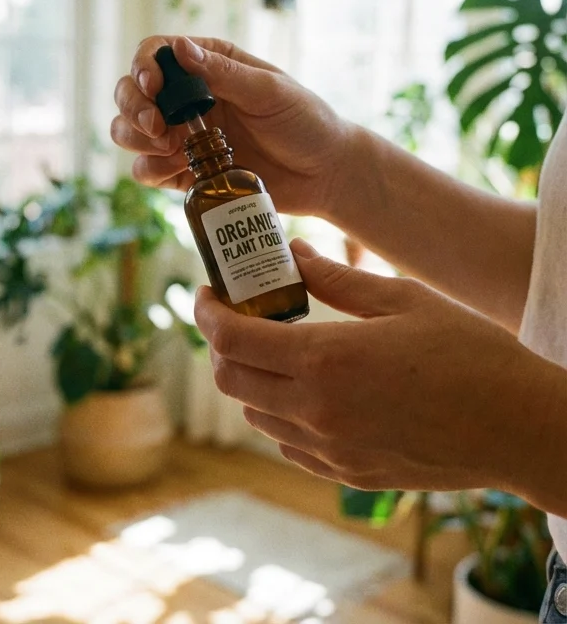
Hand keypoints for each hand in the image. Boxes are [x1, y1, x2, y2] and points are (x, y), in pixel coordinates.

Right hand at [111, 36, 356, 216]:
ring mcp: (181, 136)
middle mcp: (187, 98)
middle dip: (133, 108)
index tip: (153, 86)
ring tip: (171, 148)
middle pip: (130, 93)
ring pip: (127, 131)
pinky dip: (149, 170)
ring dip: (135, 138)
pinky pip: (145, 170)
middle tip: (158, 127)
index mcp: (209, 66)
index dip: (142, 67)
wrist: (324, 175)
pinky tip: (176, 169)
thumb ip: (223, 73)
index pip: (155, 54)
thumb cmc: (306, 122)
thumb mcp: (270, 91)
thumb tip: (178, 48)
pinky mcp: (182, 171)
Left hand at [195, 238, 566, 499]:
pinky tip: (310, 390)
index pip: (230, 339)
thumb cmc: (472, 356)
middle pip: (230, 379)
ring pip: (254, 413)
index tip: (209, 293)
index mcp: (325, 360)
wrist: (520, 429)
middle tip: (240, 318)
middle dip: (223, 344)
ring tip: (279, 350)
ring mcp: (328, 447)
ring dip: (252, 379)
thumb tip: (292, 253)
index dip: (206, 312)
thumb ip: (337, 280)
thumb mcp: (404, 300)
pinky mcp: (345, 472)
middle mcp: (316, 410)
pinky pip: (287, 443)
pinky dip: (281, 414)